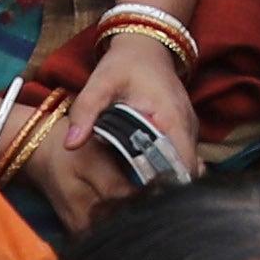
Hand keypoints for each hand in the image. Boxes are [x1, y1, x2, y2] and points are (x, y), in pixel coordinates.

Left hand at [29, 33, 201, 219]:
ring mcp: (188, 131)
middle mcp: (187, 127)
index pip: (181, 163)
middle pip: (186, 172)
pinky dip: (167, 174)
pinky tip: (144, 188)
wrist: (146, 45)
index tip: (144, 206)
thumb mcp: (101, 82)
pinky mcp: (182, 134)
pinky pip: (180, 161)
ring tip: (139, 206)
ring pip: (186, 168)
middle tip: (136, 214)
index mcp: (171, 117)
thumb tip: (71, 145)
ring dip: (167, 186)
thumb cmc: (125, 63)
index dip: (167, 187)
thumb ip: (86, 111)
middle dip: (165, 193)